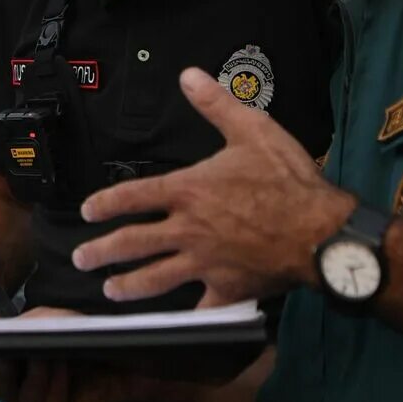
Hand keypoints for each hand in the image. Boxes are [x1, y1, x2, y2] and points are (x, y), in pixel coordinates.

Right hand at [0, 308, 154, 401]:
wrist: (124, 363)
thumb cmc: (87, 341)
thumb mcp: (53, 321)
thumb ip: (22, 324)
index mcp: (10, 365)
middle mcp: (17, 391)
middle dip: (4, 363)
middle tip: (13, 347)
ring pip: (21, 398)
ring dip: (38, 373)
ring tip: (52, 354)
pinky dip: (55, 387)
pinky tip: (64, 369)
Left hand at [74, 69, 354, 305]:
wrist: (321, 231)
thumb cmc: (288, 180)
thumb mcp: (253, 131)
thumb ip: (216, 105)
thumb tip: (189, 76)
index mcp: (189, 191)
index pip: (135, 196)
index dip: (106, 203)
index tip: (87, 212)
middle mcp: (188, 229)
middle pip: (133, 243)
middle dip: (102, 251)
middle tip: (81, 259)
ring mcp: (205, 262)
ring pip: (156, 278)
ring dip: (129, 285)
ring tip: (110, 289)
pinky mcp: (228, 288)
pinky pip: (202, 308)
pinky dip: (188, 317)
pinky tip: (175, 325)